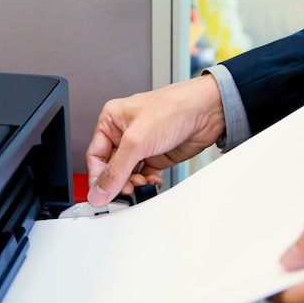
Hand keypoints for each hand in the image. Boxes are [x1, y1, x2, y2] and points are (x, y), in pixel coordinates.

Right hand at [85, 74, 224, 205]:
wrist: (208, 111)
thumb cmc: (174, 108)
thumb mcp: (137, 141)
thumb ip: (116, 170)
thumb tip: (100, 192)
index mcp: (111, 120)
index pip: (95, 155)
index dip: (98, 177)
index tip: (102, 194)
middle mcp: (124, 132)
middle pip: (110, 167)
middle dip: (118, 181)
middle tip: (125, 190)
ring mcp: (141, 145)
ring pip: (127, 174)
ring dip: (132, 183)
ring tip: (140, 184)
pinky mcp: (156, 155)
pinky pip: (143, 175)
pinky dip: (146, 182)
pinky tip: (151, 180)